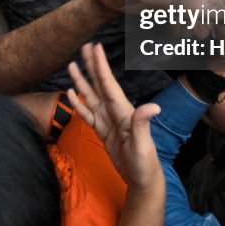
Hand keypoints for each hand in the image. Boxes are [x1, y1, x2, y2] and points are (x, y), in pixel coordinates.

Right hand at [67, 43, 163, 190]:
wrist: (141, 178)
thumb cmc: (145, 162)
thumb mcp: (143, 144)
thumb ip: (143, 124)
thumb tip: (154, 106)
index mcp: (123, 111)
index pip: (109, 84)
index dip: (101, 66)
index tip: (96, 47)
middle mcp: (114, 111)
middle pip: (99, 84)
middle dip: (92, 66)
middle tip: (84, 47)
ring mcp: (107, 120)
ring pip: (91, 96)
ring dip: (82, 81)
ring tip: (72, 66)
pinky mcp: (102, 130)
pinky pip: (87, 114)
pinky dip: (78, 104)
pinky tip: (71, 94)